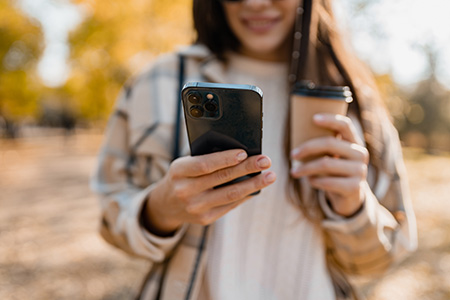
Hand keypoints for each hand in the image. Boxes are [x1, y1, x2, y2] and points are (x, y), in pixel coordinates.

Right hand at [144, 149, 275, 234]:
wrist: (166, 204)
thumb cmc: (182, 176)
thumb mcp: (185, 164)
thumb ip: (205, 158)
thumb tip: (240, 155)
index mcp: (179, 172)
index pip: (205, 165)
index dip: (225, 159)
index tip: (244, 152)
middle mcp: (185, 191)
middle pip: (222, 179)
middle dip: (247, 169)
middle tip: (266, 161)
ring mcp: (196, 208)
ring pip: (230, 195)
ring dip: (253, 185)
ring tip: (270, 176)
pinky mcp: (205, 219)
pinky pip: (230, 205)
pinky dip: (245, 195)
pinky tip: (257, 188)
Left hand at [290, 113, 368, 216]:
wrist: (350, 197)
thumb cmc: (335, 172)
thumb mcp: (332, 156)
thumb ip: (323, 146)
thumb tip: (297, 133)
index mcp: (354, 142)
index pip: (345, 125)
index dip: (330, 120)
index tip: (313, 118)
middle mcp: (360, 154)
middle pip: (330, 143)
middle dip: (307, 148)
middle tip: (292, 154)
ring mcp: (360, 171)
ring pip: (326, 163)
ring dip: (306, 168)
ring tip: (294, 172)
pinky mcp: (355, 187)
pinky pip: (328, 181)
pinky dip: (314, 181)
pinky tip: (310, 181)